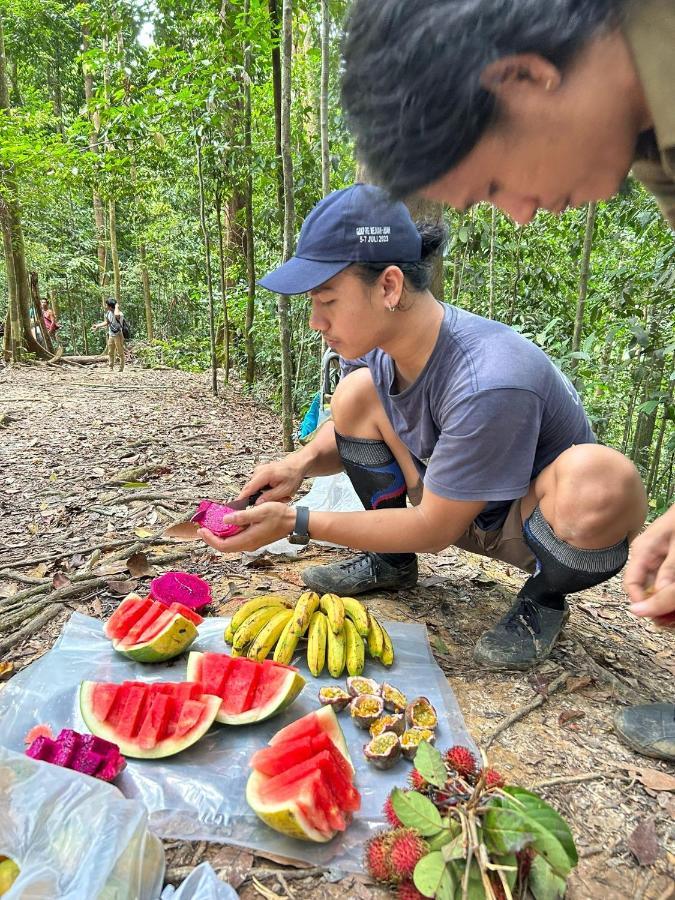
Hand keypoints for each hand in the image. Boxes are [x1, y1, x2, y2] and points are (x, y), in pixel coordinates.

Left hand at [197, 502, 295, 552]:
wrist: (294, 522)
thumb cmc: (280, 515)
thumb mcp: (260, 511)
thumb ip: (242, 516)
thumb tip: (225, 519)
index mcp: (249, 539)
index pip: (223, 545)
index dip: (210, 539)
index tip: (202, 530)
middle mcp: (248, 544)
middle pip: (224, 547)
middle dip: (211, 538)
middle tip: (202, 528)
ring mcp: (251, 543)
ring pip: (230, 544)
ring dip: (218, 536)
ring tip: (210, 526)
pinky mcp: (254, 539)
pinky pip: (236, 540)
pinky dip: (227, 534)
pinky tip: (225, 524)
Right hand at [236, 460, 305, 505]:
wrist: (296, 465)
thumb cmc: (293, 476)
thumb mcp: (285, 490)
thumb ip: (270, 497)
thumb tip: (257, 503)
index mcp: (265, 474)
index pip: (249, 489)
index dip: (241, 499)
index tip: (236, 507)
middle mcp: (258, 471)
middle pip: (251, 490)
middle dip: (259, 499)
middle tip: (274, 501)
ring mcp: (258, 471)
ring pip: (255, 489)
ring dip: (264, 495)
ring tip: (280, 495)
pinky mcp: (259, 473)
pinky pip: (258, 485)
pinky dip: (265, 490)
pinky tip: (276, 491)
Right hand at [624, 505, 674, 626]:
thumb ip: (668, 574)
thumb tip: (647, 604)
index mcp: (643, 551)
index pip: (632, 585)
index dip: (644, 604)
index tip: (661, 618)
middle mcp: (648, 557)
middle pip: (648, 590)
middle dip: (661, 606)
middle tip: (674, 618)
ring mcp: (661, 559)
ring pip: (661, 588)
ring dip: (670, 602)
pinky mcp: (672, 562)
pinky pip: (670, 582)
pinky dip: (674, 591)